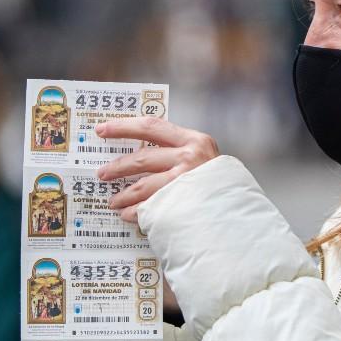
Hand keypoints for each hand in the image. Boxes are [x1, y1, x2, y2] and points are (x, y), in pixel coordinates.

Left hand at [95, 117, 218, 222]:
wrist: (238, 213)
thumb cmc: (215, 183)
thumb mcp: (202, 157)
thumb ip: (176, 151)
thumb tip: (138, 154)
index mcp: (193, 140)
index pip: (151, 126)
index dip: (123, 127)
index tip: (102, 129)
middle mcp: (190, 158)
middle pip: (142, 158)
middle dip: (118, 166)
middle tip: (102, 174)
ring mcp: (185, 183)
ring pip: (143, 186)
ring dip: (123, 195)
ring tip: (113, 202)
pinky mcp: (182, 205)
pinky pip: (149, 207)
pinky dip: (135, 212)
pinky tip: (128, 215)